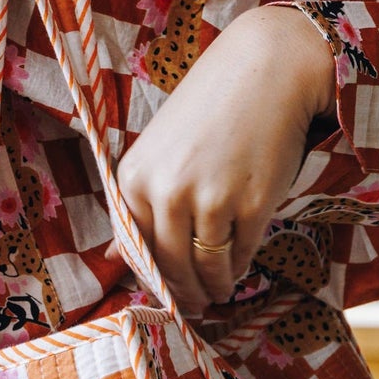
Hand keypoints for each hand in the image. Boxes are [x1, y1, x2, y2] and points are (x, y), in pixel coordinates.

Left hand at [117, 4, 334, 315]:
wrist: (268, 71)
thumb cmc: (211, 110)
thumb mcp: (159, 152)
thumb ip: (137, 204)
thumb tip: (110, 254)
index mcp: (133, 179)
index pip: (136, 250)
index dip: (152, 279)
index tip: (166, 294)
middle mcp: (164, 193)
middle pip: (170, 266)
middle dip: (184, 293)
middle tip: (195, 307)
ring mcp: (207, 200)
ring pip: (206, 267)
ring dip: (213, 287)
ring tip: (220, 292)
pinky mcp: (249, 205)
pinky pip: (240, 253)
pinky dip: (240, 266)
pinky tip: (240, 267)